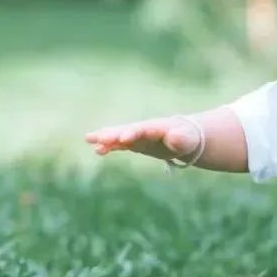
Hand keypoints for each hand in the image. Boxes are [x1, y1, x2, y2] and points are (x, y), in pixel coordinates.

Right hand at [84, 117, 201, 160]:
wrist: (184, 137)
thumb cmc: (187, 138)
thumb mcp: (187, 140)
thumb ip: (181, 139)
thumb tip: (174, 137)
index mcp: (158, 127)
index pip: (144, 129)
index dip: (134, 133)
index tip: (123, 139)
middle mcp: (144, 129)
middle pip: (127, 129)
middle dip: (114, 133)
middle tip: (98, 138)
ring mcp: (137, 135)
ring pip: (119, 135)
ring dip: (106, 137)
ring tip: (89, 140)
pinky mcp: (134, 142)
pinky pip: (119, 143)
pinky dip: (109, 146)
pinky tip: (97, 150)